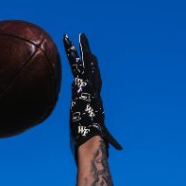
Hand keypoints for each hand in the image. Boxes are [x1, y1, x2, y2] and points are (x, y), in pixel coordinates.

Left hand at [63, 32, 121, 150]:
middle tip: (87, 44)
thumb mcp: (97, 139)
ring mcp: (89, 88)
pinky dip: (72, 53)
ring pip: (85, 65)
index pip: (95, 85)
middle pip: (93, 71)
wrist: (91, 142)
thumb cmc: (92, 145)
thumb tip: (116, 149)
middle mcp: (94, 93)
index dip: (95, 74)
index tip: (94, 65)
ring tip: (79, 36)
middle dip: (90, 57)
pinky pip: (76, 65)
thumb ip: (107, 140)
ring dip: (82, 49)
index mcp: (95, 103)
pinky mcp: (82, 86)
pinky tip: (69, 41)